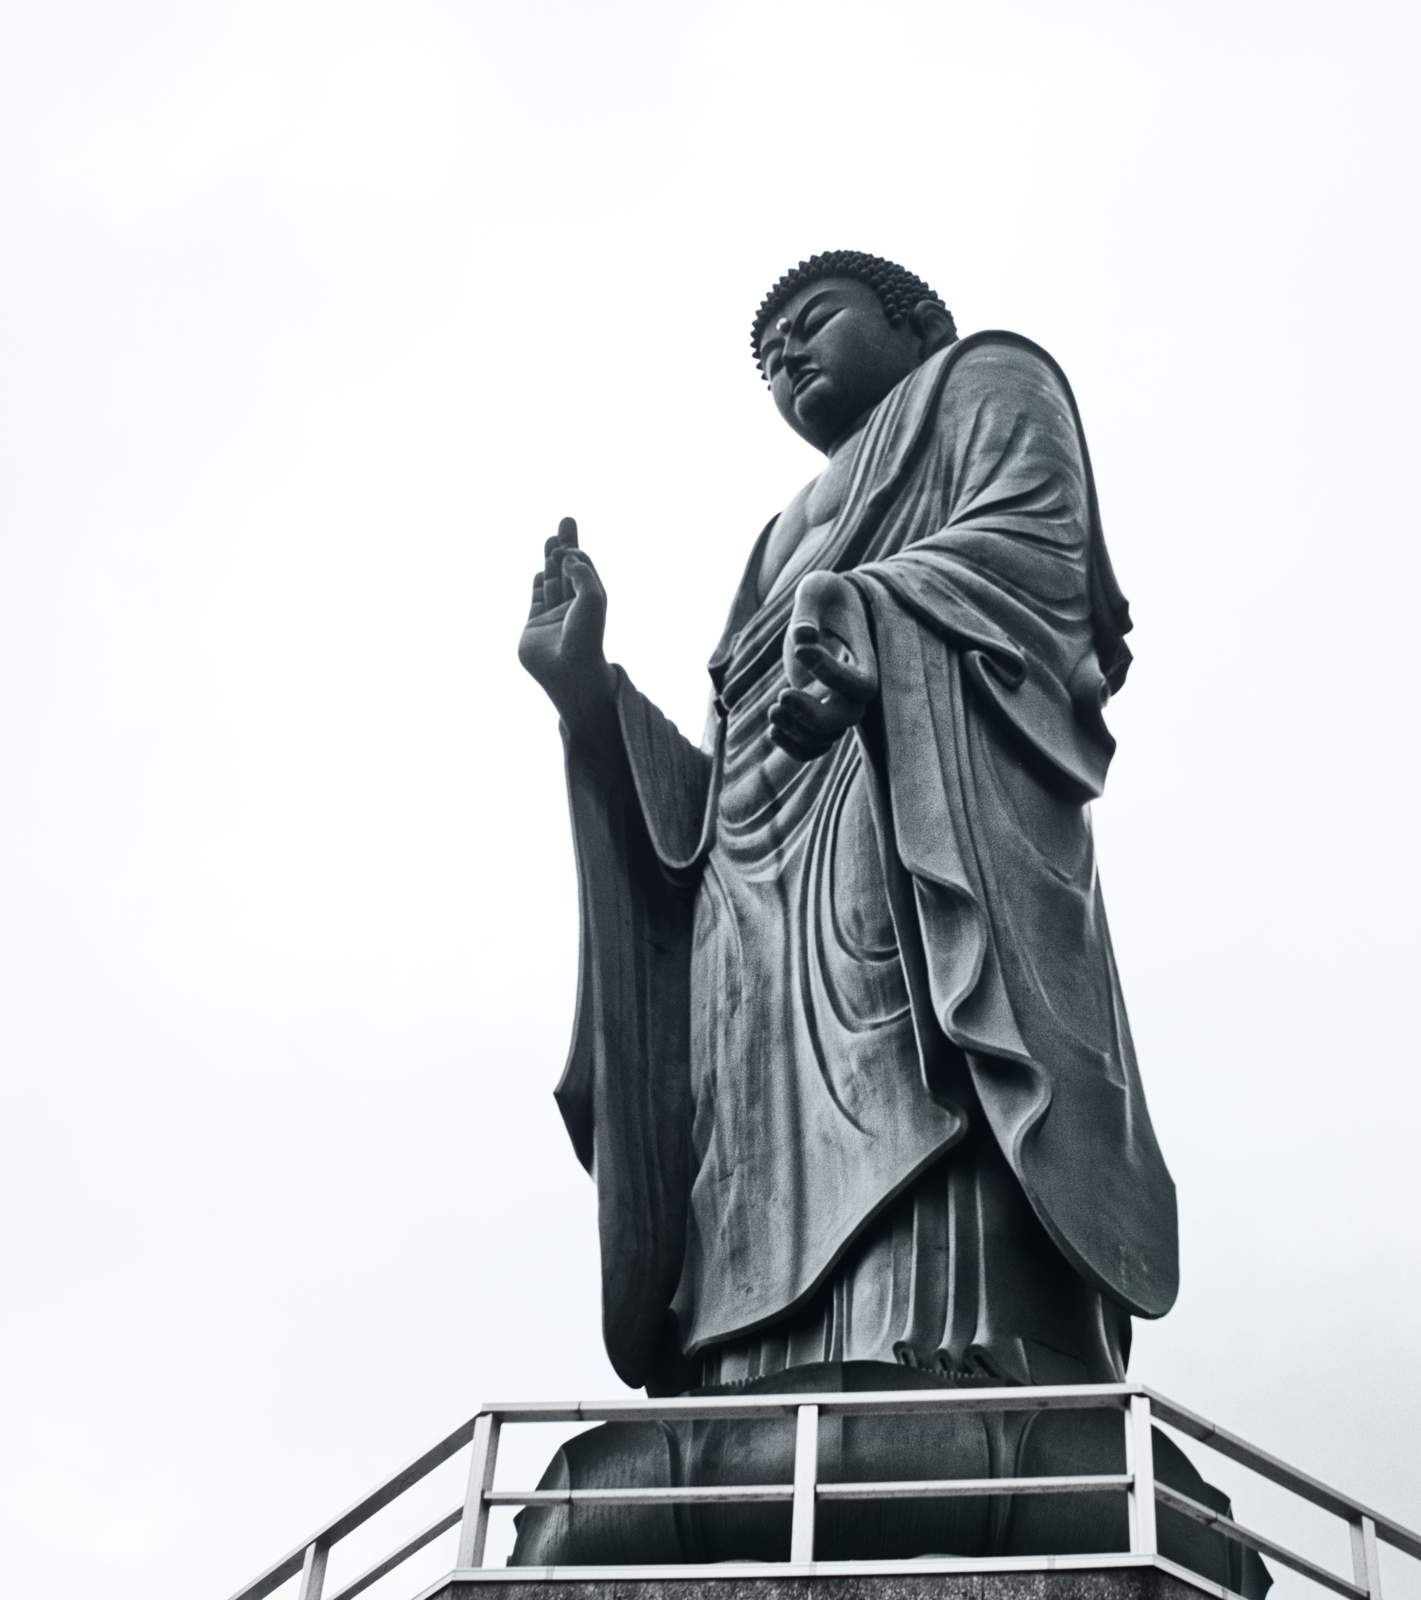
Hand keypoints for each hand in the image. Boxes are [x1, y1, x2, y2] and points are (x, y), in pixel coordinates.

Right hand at [518, 517, 616, 740]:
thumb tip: (566, 556)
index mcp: (591, 601)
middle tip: (566, 520)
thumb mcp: (592, 599)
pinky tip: (541, 572)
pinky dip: (539, 584)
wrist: (569, 671)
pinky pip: (537, 600)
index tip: (568, 546)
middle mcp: (573, 607)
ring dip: (550, 560)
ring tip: (551, 538)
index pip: (583, 568)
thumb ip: (582, 573)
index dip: (576, 552)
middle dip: (566, 546)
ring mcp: (553, 617)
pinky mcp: (534, 626)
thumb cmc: (587, 636)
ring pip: (551, 581)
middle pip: (568, 569)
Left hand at [769, 571, 877, 760]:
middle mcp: (853, 687)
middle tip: (782, 695)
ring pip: (828, 738)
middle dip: (813, 716)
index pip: (859, 683)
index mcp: (864, 659)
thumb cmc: (825, 595)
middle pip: (847, 720)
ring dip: (798, 732)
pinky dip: (795, 748)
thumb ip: (808, 611)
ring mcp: (835, 702)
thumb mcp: (816, 590)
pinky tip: (773, 728)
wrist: (827, 609)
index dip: (830, 672)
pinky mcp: (816, 710)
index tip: (800, 647)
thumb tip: (802, 639)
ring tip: (773, 708)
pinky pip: (814, 746)